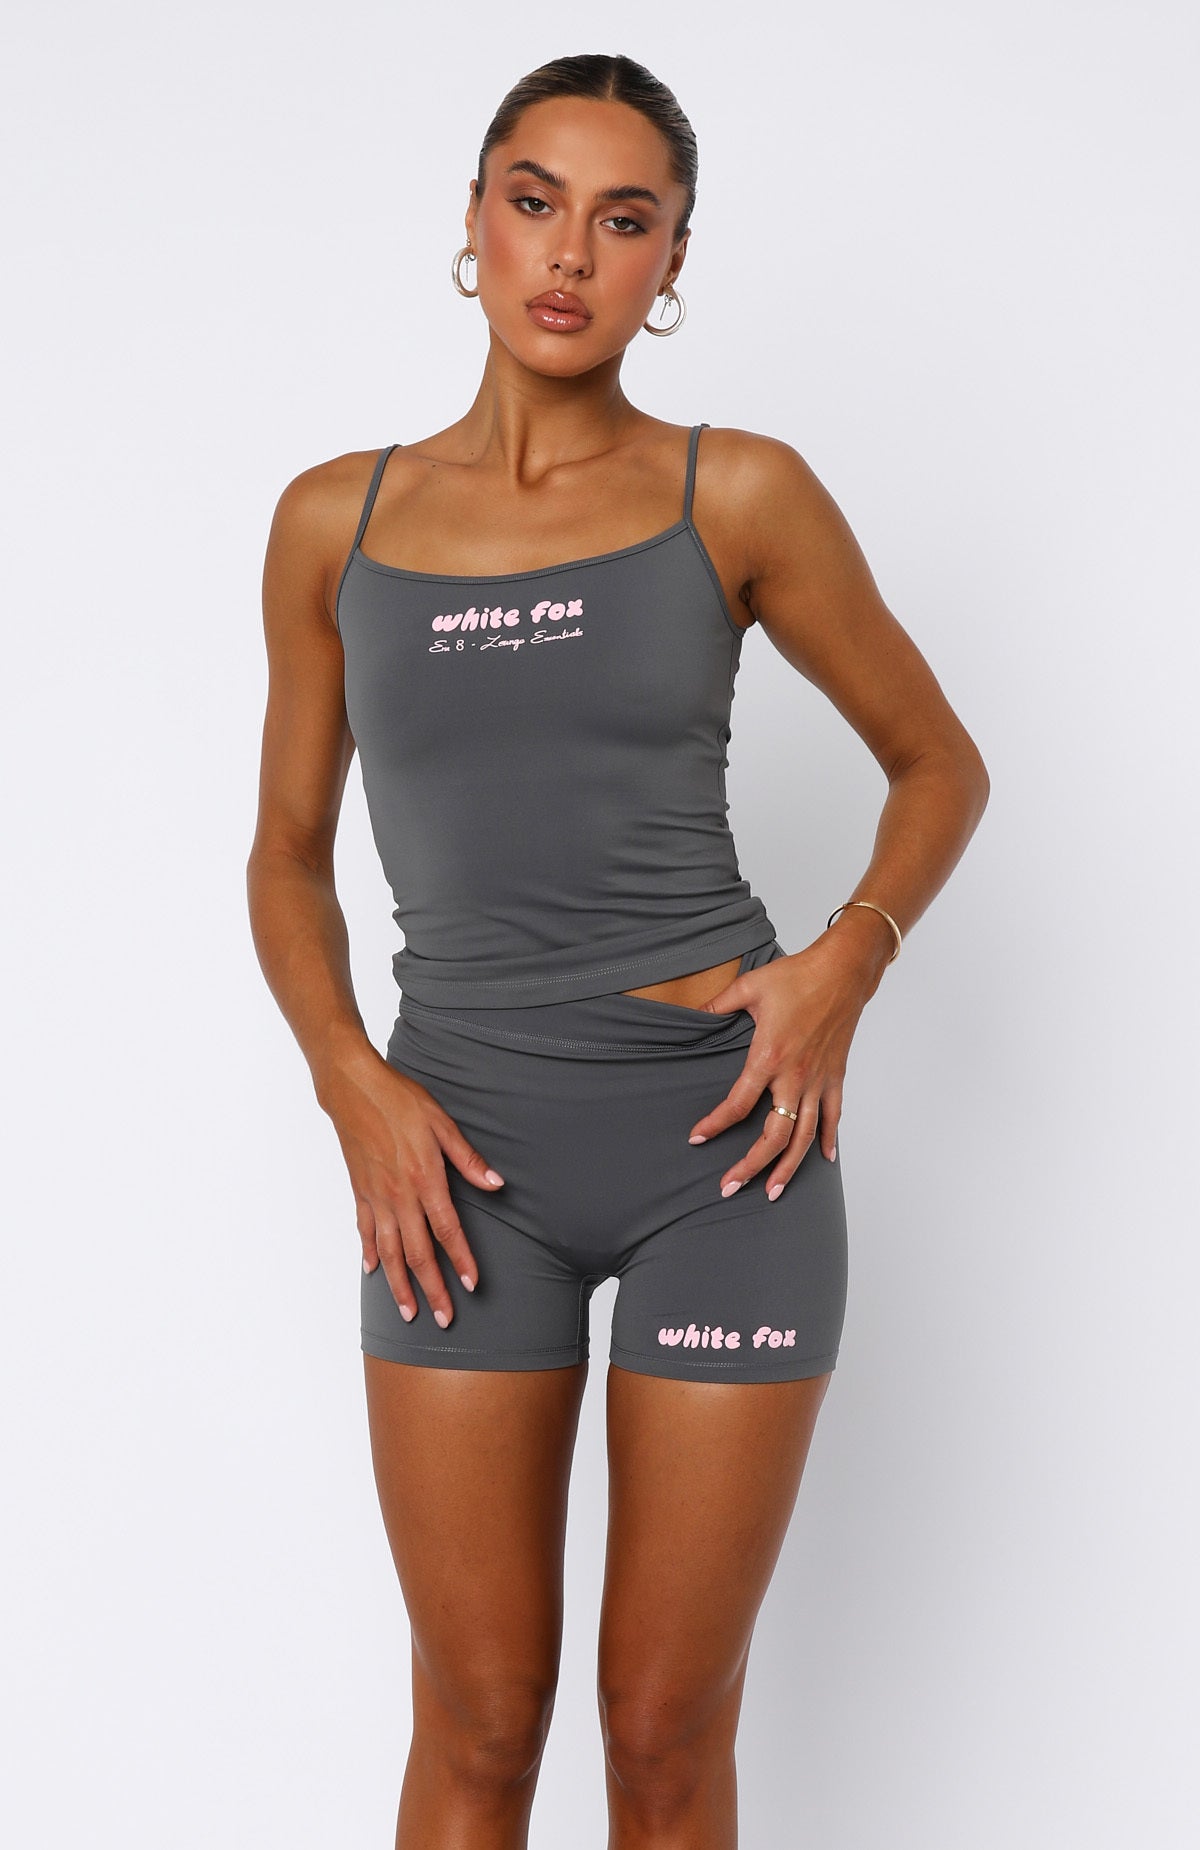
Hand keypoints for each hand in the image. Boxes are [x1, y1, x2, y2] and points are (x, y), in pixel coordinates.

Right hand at [317, 1046, 504, 1326]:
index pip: (447, 1231)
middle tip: (442, 1319)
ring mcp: (376, 1196)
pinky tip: (373, 1271)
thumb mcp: (441, 1123)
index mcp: (424, 1179)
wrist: (353, 1088)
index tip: (470, 1286)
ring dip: (399, 1285)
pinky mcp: (360, 1190)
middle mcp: (399, 1196)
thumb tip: (496, 1183)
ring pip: (388, 1252)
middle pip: (417, 1253)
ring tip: (409, 1312)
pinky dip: (369, 1253)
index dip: (460, 1261)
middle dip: (431, 1289)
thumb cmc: (400, 1100)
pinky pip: (365, 1230)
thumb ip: (468, 1158)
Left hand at [686, 937, 877, 1196]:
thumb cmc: (797, 976)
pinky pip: (833, 1117)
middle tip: (729, 1187)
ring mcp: (819, 1080)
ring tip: (772, 1192)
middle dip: (750, 1166)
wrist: (843, 971)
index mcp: (769, 1057)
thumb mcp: (749, 987)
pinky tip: (823, 1160)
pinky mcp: (836, 1077)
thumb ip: (718, 1005)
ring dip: (788, 1168)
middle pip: (773, 1136)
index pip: (738, 1104)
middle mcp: (795, 1076)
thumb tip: (691, 1013)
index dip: (715, 1124)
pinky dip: (828, 1141)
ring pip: (804, 1137)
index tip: (697, 1137)